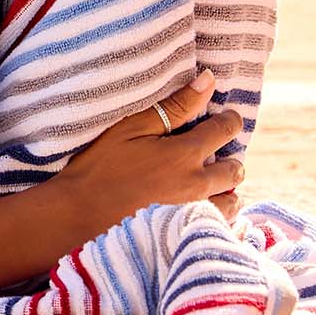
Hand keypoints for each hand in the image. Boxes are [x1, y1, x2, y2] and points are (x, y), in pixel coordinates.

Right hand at [58, 70, 245, 226]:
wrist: (80, 213)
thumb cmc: (101, 166)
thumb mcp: (131, 128)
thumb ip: (174, 107)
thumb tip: (209, 80)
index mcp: (186, 154)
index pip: (226, 130)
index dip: (229, 119)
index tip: (225, 117)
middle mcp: (198, 185)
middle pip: (235, 170)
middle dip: (229, 158)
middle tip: (210, 155)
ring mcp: (194, 213)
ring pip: (232, 202)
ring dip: (224, 190)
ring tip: (203, 184)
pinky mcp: (185, 235)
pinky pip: (220, 225)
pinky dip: (217, 215)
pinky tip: (197, 210)